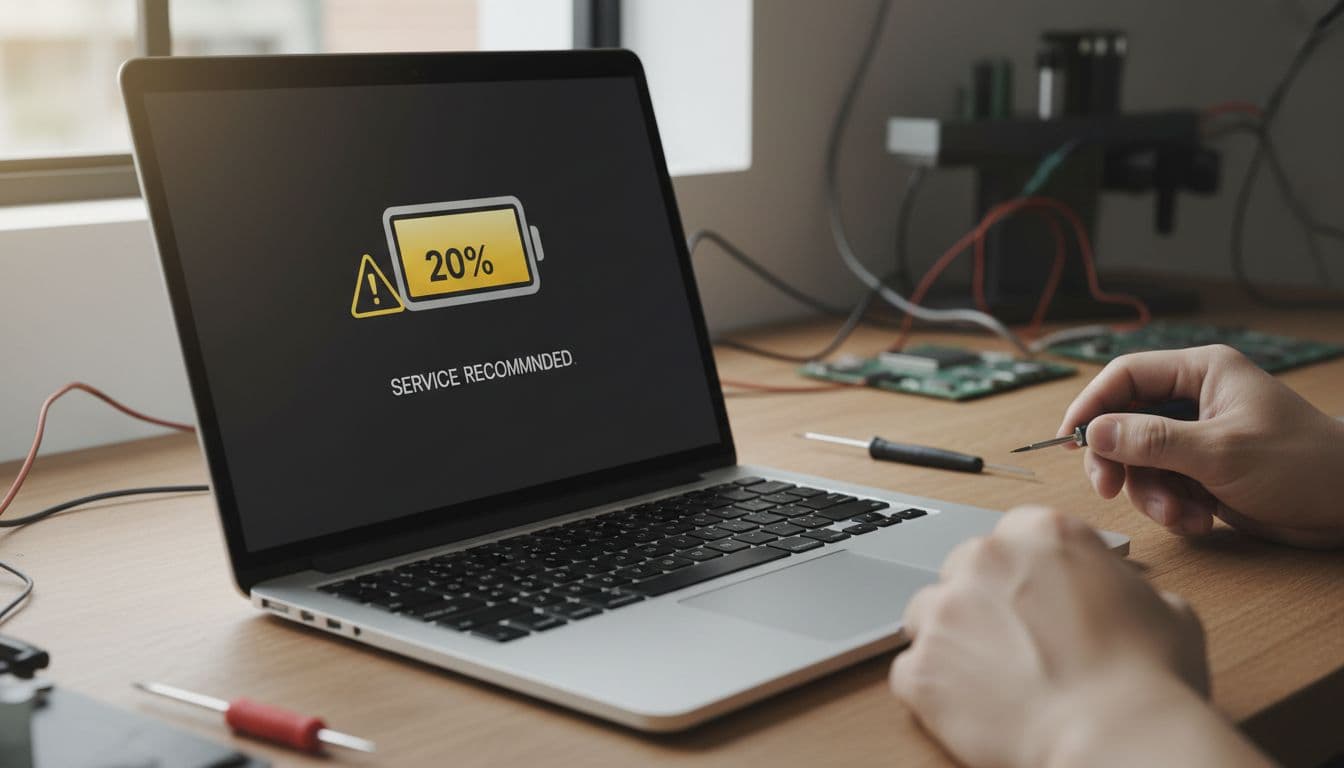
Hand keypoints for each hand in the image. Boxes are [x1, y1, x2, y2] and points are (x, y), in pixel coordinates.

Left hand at [890, 506, 1267, 767]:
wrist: (1118, 737)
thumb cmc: (1149, 679)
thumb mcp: (1164, 607)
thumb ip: (1124, 586)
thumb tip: (1119, 593)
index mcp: (1042, 533)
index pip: (1013, 537)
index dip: (1025, 573)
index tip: (1036, 599)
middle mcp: (984, 559)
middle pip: (963, 570)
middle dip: (982, 602)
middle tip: (1016, 644)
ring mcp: (945, 612)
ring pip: (926, 613)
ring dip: (950, 637)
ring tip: (990, 677)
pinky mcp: (920, 667)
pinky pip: (911, 671)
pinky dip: (934, 690)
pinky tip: (972, 708)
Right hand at [1060, 345, 1343, 547]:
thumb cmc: (1302, 464)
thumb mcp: (1221, 452)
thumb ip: (1153, 441)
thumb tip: (1095, 432)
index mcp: (1201, 374)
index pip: (1125, 376)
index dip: (1092, 405)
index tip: (1070, 439)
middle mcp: (1194, 401)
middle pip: (1124, 422)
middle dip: (1119, 461)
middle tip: (1111, 490)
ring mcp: (1197, 439)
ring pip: (1141, 462)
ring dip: (1153, 495)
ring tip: (1183, 516)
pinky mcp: (1203, 473)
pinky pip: (1163, 487)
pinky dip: (1174, 508)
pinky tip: (1201, 521)